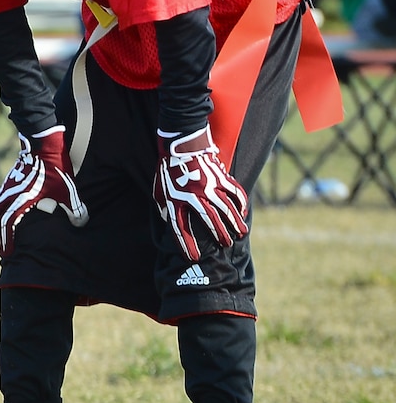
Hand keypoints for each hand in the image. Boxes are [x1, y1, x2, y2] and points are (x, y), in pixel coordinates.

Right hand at [0, 127, 87, 256]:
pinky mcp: (9, 181)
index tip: (8, 253)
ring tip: (1, 230)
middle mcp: (9, 194)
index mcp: (21, 199)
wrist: (42, 142)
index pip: (7, 224)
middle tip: (1, 244)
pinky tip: (10, 212)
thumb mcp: (68, 189)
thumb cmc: (55, 167)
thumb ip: (74, 208)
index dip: (7, 240)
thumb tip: (80, 223)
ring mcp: (7, 186)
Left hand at [154, 126, 248, 259]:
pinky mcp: (221, 177)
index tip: (192, 257)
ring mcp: (209, 186)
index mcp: (175, 200)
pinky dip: (240, 203)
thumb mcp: (159, 190)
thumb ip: (165, 206)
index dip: (186, 244)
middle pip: (209, 220)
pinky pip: (234, 192)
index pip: (180, 227)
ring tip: (240, 234)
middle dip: (218, 234)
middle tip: (226, 245)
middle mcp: (194, 195)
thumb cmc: (167, 169)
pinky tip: (242, 213)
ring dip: (234, 222)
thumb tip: (170, 221)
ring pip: (226, 208)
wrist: (180, 145)